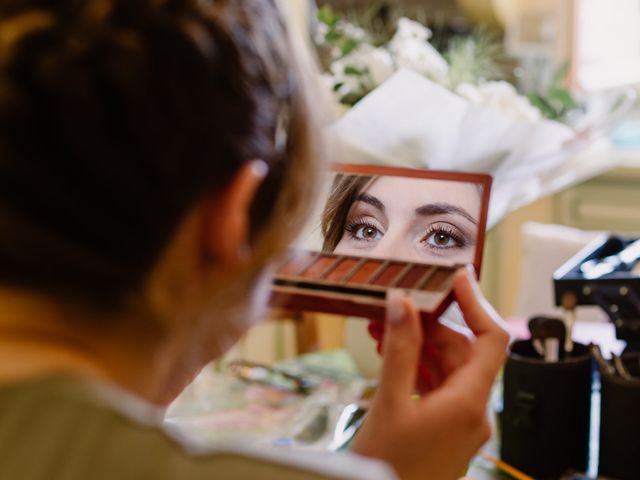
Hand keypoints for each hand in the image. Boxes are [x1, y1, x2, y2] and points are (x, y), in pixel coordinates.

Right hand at [352, 267, 509, 479]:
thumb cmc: (387, 466)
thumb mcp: (389, 401)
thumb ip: (399, 348)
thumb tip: (402, 303)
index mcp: (468, 403)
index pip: (491, 339)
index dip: (475, 303)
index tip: (456, 278)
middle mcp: (473, 412)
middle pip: (463, 352)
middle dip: (431, 325)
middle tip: (399, 307)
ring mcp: (461, 423)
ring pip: (447, 369)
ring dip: (419, 347)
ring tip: (384, 330)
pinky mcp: (446, 430)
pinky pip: (438, 388)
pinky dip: (418, 369)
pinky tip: (392, 359)